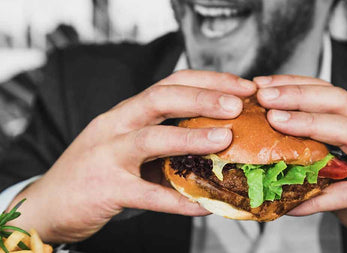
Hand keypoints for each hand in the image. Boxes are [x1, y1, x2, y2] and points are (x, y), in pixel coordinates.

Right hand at [8, 70, 256, 242]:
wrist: (47, 203)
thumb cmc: (97, 171)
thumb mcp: (127, 145)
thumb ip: (163, 140)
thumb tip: (217, 144)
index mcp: (126, 112)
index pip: (170, 83)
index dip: (208, 81)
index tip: (241, 86)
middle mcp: (115, 125)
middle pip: (160, 98)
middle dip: (202, 97)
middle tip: (238, 103)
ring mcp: (107, 156)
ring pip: (150, 139)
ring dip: (190, 137)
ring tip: (225, 139)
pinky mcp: (105, 189)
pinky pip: (147, 195)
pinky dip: (178, 200)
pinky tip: (205, 205)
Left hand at [254, 75, 346, 252]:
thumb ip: (326, 162)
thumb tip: (281, 160)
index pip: (333, 93)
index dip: (298, 84)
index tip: (265, 85)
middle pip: (339, 100)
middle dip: (298, 93)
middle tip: (263, 95)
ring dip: (307, 122)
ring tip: (274, 121)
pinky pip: (345, 192)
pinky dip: (315, 197)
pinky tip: (290, 203)